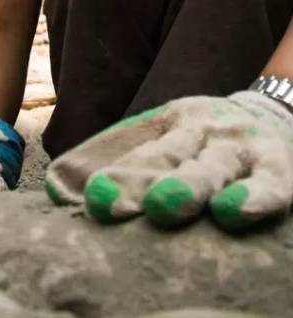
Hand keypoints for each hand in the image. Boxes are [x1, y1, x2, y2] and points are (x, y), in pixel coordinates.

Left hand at [45, 91, 292, 230]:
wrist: (277, 115)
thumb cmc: (207, 143)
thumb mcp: (169, 136)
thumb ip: (120, 158)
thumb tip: (56, 189)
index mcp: (170, 122)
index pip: (133, 145)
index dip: (105, 170)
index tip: (74, 195)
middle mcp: (201, 130)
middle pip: (164, 157)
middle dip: (133, 180)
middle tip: (102, 200)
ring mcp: (238, 149)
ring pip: (208, 167)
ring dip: (185, 186)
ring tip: (162, 206)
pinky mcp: (277, 168)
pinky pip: (267, 184)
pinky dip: (253, 197)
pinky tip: (235, 211)